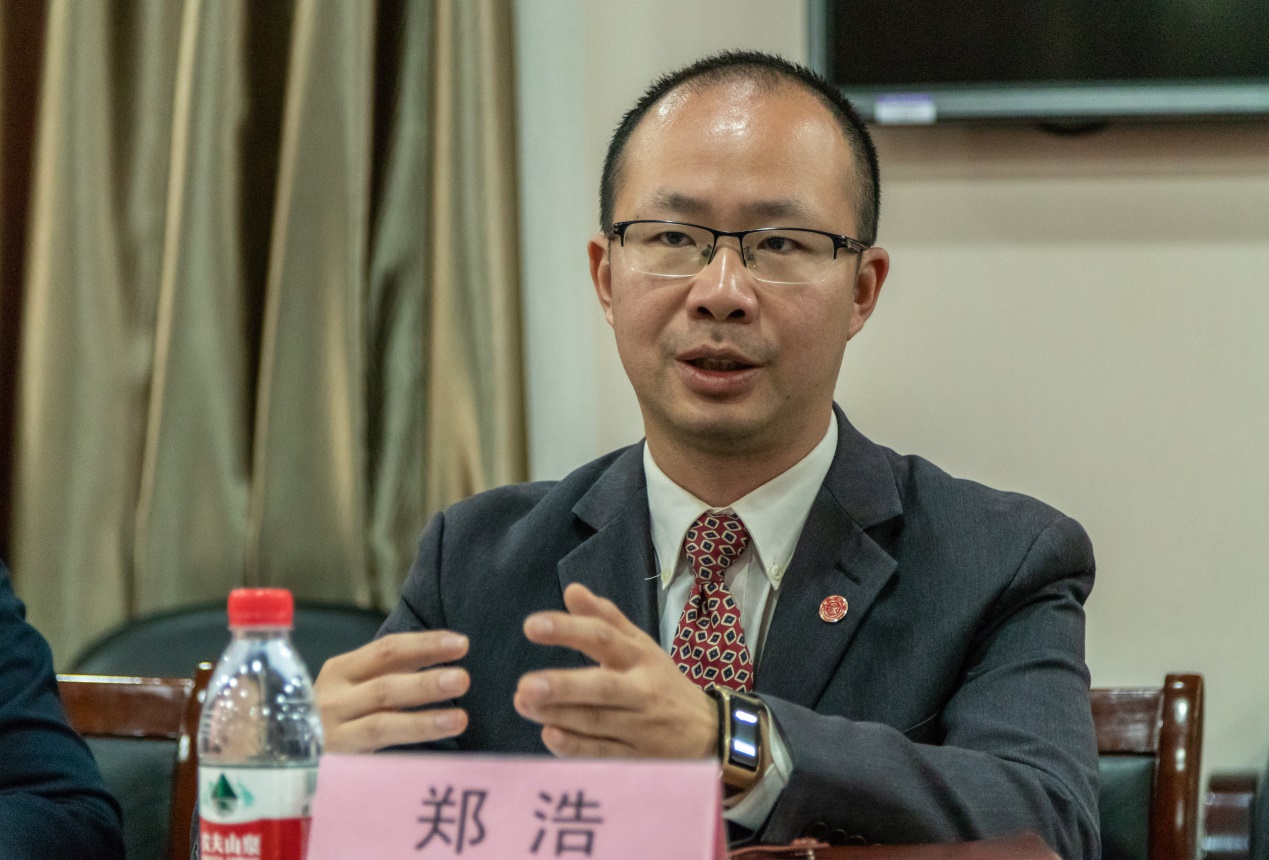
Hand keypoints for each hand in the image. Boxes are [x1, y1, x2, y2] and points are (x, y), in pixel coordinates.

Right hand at [314, 630, 470, 752]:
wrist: (283, 756)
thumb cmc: (334, 716)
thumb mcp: (356, 687)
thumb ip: (393, 671)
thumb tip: (447, 653)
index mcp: (342, 670)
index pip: (387, 650)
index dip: (425, 644)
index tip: (461, 643)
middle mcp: (333, 697)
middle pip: (385, 685)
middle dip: (426, 682)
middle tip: (463, 678)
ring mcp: (332, 732)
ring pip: (381, 723)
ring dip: (423, 720)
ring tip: (460, 718)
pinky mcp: (335, 763)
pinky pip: (374, 757)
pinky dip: (404, 750)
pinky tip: (433, 751)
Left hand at [514, 583, 717, 758]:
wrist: (709, 733)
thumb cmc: (662, 683)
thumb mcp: (641, 645)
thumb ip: (606, 618)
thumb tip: (572, 590)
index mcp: (639, 656)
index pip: (603, 638)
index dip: (568, 631)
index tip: (531, 626)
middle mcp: (641, 690)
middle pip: (602, 686)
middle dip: (563, 686)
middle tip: (524, 685)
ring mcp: (641, 726)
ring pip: (598, 721)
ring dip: (559, 714)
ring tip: (523, 704)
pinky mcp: (638, 758)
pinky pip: (604, 753)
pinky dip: (576, 747)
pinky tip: (550, 736)